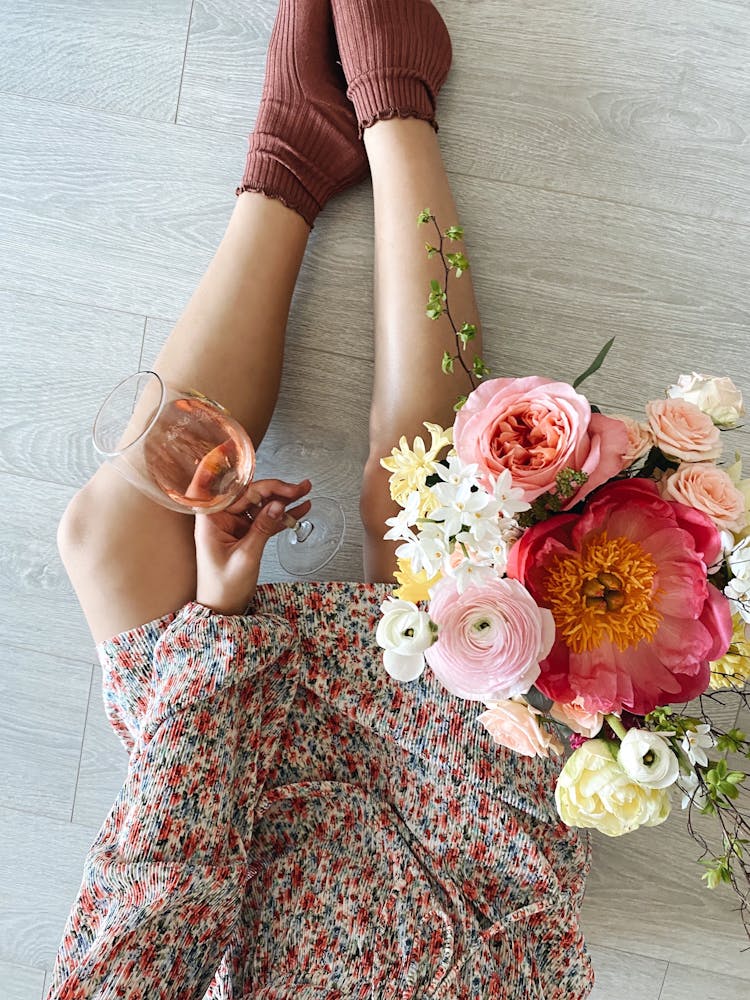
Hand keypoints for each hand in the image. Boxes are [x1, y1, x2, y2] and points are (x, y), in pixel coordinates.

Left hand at [194, 478, 311, 614]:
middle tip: (299, 488)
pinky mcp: (244, 533)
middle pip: (251, 494)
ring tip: (304, 492)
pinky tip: (299, 509)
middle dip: (276, 490)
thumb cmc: (223, 587)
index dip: (258, 483)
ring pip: (260, 504)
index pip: (236, 492)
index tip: (278, 482)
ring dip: (283, 499)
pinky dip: (282, 515)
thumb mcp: (246, 556)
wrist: (221, 609)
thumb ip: (262, 527)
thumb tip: (278, 505)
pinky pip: (265, 519)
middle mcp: (221, 518)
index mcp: (211, 519)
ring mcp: (233, 525)